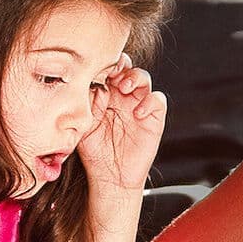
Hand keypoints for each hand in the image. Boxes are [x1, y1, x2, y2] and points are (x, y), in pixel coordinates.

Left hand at [77, 53, 165, 190]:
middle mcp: (123, 96)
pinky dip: (150, 102)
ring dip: (135, 77)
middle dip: (121, 65)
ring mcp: (139, 105)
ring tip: (124, 88)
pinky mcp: (154, 118)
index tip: (96, 67)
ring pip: (143, 78)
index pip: (107, 70)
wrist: (111, 177)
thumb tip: (95, 85)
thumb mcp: (84, 125)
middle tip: (113, 73)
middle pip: (127, 68)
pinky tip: (137, 113)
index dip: (104, 64)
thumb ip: (88, 104)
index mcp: (105, 94)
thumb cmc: (94, 152)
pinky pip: (157, 100)